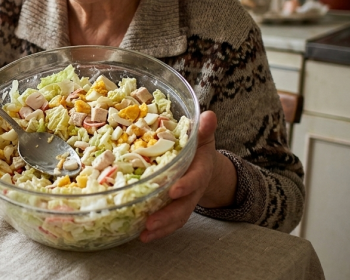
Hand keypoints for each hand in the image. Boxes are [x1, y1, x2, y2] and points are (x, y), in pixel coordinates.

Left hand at [140, 110, 234, 242]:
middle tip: (151, 222)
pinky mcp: (174, 208)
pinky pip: (167, 222)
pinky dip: (156, 231)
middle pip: (183, 206)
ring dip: (160, 228)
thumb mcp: (203, 137)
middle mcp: (192, 189)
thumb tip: (209, 114)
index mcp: (199, 170)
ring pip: (175, 218)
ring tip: (144, 234)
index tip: (174, 190)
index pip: (195, 179)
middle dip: (168, 216)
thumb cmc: (199, 149)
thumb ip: (204, 129)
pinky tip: (140, 236)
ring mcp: (184, 201)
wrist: (205, 167)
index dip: (186, 185)